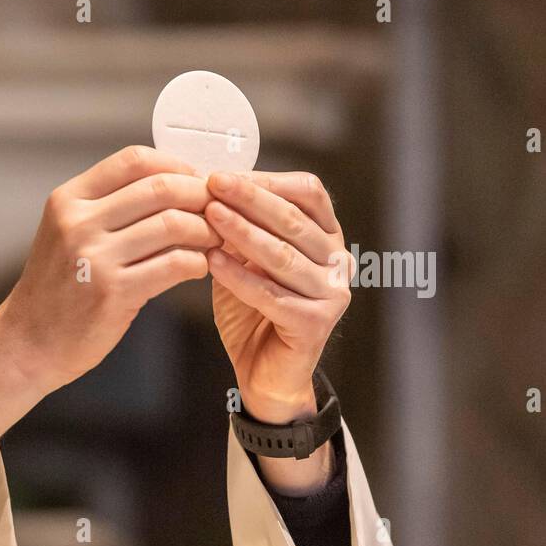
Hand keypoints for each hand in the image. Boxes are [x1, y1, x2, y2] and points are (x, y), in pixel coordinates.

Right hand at [0, 145, 219, 463]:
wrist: (27, 344)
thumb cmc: (57, 290)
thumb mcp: (68, 235)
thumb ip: (109, 208)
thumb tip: (175, 183)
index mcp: (68, 200)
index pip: (134, 160)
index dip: (176, 165)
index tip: (197, 181)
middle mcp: (78, 223)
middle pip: (160, 187)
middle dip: (199, 197)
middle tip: (218, 212)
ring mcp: (94, 257)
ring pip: (173, 224)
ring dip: (205, 231)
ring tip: (213, 242)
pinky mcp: (113, 292)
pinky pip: (174, 264)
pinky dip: (196, 264)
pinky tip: (198, 269)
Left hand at [203, 171, 351, 492]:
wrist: (264, 372)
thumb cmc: (254, 311)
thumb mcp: (244, 260)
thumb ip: (236, 228)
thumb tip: (207, 186)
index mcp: (327, 236)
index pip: (307, 193)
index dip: (266, 181)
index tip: (222, 173)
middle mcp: (338, 260)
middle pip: (293, 220)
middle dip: (249, 199)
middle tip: (212, 184)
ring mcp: (332, 293)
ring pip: (283, 255)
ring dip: (242, 233)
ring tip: (208, 216)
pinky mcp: (315, 323)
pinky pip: (272, 294)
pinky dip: (240, 277)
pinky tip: (211, 262)